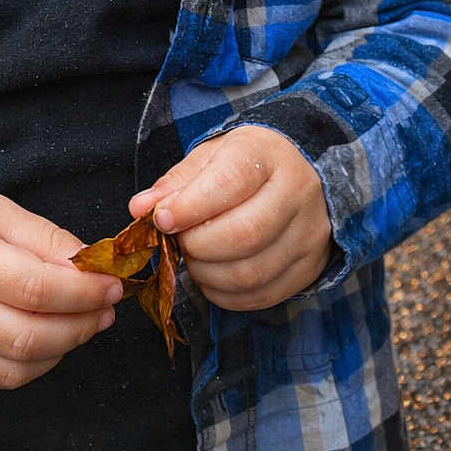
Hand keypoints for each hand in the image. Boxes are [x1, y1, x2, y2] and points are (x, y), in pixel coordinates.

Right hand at [0, 184, 121, 388]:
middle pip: (28, 336)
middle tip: (105, 309)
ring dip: (61, 350)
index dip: (82, 291)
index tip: (111, 284)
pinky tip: (49, 341)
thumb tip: (89, 263)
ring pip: (15, 369)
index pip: (35, 287)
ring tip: (83, 324)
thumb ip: (44, 237)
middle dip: (79, 326)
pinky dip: (32, 367)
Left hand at [128, 127, 332, 311]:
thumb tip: (139, 209)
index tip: (162, 220)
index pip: (230, 183)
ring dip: (209, 275)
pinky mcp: (310, 267)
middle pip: (245, 233)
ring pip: (254, 271)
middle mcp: (297, 193)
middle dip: (198, 246)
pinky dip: (228, 296)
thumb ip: (175, 184)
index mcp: (267, 155)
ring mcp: (309, 234)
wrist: (304, 171)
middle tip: (179, 242)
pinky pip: (264, 295)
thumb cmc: (247, 163)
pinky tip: (213, 279)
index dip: (190, 207)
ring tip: (195, 260)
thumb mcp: (210, 158)